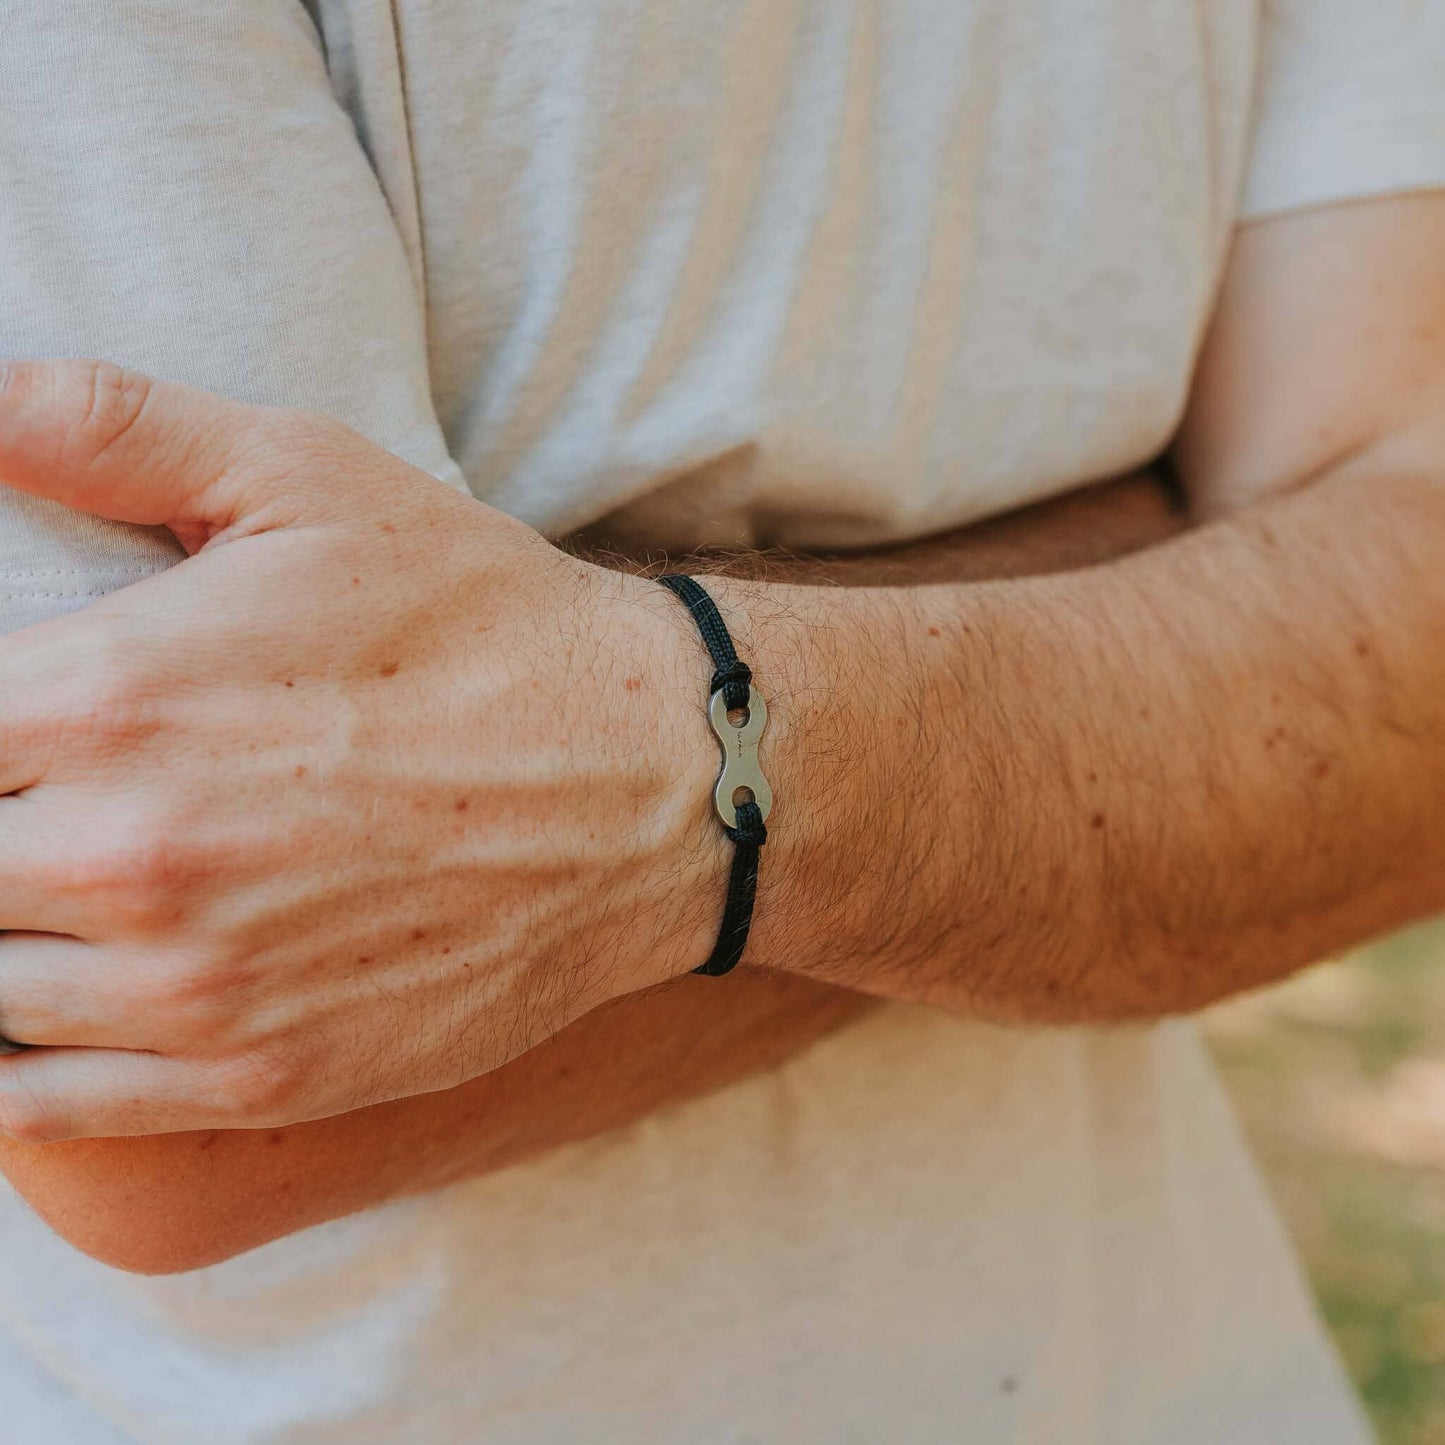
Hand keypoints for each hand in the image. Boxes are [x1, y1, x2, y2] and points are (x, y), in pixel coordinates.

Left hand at [0, 360, 719, 1138]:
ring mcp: (195, 987)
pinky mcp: (260, 1074)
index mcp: (111, 698)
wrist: (653, 781)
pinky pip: (46, 1107)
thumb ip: (120, 427)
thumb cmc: (488, 625)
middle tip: (45, 806)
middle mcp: (128, 857)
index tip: (19, 736)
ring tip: (55, 895)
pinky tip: (61, 996)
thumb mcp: (318, 481)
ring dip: (1, 938)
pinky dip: (15, 1063)